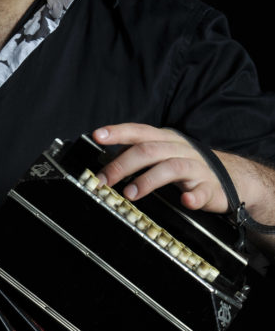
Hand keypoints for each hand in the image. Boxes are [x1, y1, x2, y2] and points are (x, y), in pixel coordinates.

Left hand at [91, 124, 230, 212]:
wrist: (233, 178)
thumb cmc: (189, 167)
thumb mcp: (163, 155)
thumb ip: (138, 156)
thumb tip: (107, 164)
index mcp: (166, 140)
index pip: (139, 131)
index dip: (118, 132)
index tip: (97, 135)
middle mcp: (179, 149)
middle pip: (148, 150)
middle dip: (122, 165)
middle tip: (103, 180)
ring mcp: (196, 168)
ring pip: (170, 168)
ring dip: (147, 180)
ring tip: (130, 194)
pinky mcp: (209, 187)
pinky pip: (201, 191)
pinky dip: (193, 196)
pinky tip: (185, 200)